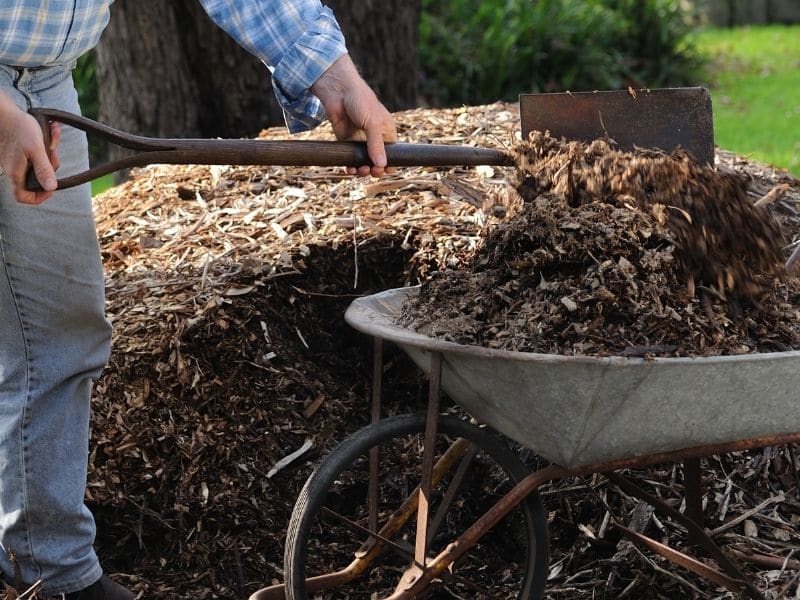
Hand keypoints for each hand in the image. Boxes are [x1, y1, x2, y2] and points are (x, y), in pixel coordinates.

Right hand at [0, 93, 60, 203]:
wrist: (4, 112)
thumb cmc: (18, 128)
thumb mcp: (36, 149)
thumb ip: (43, 169)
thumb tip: (51, 188)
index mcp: (16, 173)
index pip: (23, 197)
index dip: (38, 197)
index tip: (51, 186)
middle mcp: (14, 169)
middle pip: (37, 179)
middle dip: (51, 167)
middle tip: (54, 154)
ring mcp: (16, 160)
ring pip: (39, 164)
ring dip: (50, 152)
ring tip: (53, 136)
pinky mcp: (19, 151)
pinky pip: (36, 153)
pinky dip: (45, 144)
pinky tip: (51, 130)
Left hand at [311, 54, 396, 176]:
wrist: (338, 91)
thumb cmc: (361, 101)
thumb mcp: (373, 123)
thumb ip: (376, 145)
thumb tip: (382, 166)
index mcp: (387, 132)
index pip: (392, 154)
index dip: (389, 165)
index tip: (383, 170)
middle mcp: (375, 138)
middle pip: (378, 161)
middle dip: (375, 169)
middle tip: (370, 170)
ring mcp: (361, 141)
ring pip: (364, 162)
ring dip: (362, 170)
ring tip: (359, 171)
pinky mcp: (347, 142)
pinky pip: (350, 159)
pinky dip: (350, 166)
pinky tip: (349, 169)